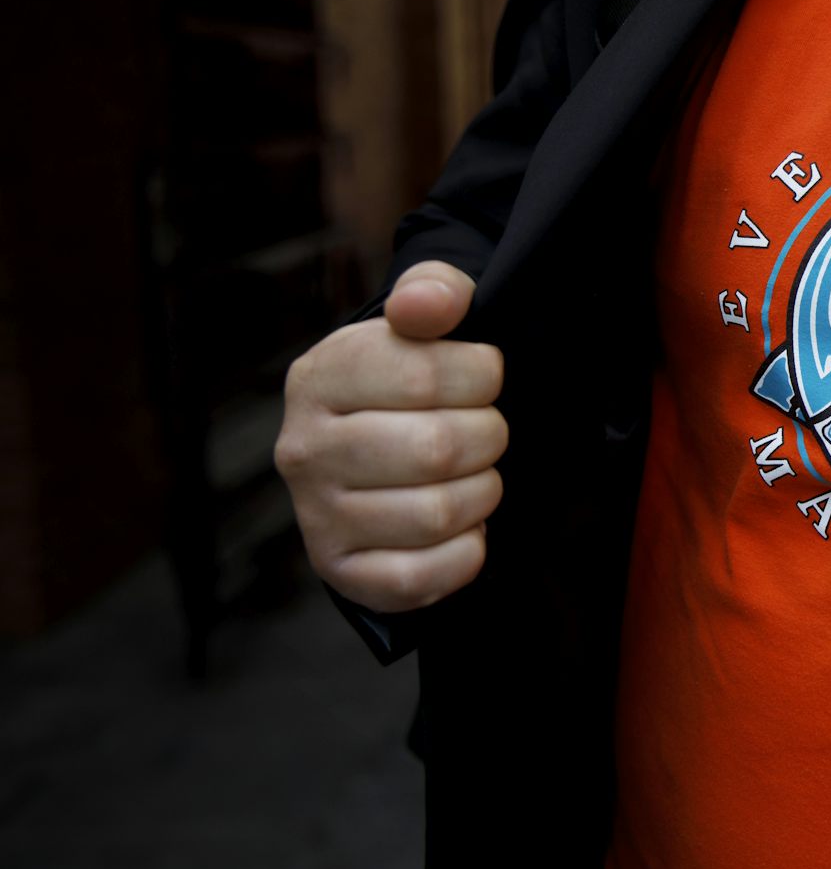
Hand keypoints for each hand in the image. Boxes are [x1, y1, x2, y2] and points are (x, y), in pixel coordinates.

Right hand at [275, 261, 506, 613]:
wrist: (379, 450)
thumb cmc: (411, 379)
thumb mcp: (423, 320)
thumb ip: (435, 291)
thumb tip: (428, 304)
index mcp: (320, 377)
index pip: (423, 373)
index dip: (480, 375)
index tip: (485, 377)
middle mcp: (304, 449)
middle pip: (437, 450)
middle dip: (488, 437)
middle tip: (487, 431)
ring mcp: (317, 516)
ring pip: (437, 514)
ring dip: (483, 493)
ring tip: (476, 475)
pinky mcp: (342, 572)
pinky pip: (419, 577)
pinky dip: (464, 554)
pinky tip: (464, 527)